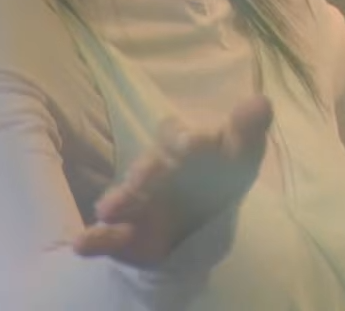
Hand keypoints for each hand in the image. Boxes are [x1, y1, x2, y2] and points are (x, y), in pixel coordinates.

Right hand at [71, 94, 273, 267]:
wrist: (197, 223)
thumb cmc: (219, 178)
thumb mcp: (240, 157)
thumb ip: (248, 131)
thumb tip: (261, 101)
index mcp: (183, 149)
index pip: (178, 136)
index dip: (184, 139)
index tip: (188, 145)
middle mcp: (156, 171)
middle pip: (150, 167)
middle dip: (146, 173)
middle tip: (142, 181)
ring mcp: (138, 202)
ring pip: (126, 199)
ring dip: (118, 202)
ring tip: (109, 211)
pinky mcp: (126, 233)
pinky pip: (106, 236)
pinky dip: (94, 239)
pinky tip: (83, 243)